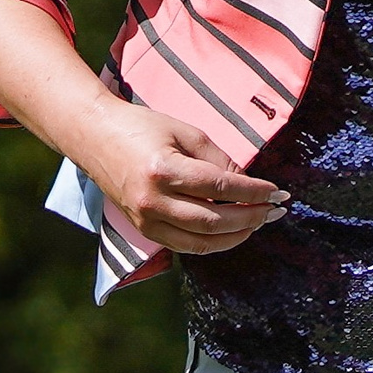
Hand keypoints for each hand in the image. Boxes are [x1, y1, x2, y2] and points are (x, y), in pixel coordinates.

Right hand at [86, 109, 289, 254]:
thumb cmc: (140, 127)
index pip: (220, 186)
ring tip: (259, 221)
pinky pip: (184, 245)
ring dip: (236, 235)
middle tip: (275, 210)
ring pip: (201, 242)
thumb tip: (249, 183)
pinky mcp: (143, 229)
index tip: (277, 192)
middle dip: (251, 218)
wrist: (94, 137)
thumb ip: (218, 159)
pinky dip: (212, 241)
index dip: (254, 192)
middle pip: (214, 221)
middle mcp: (152, 200)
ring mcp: (145, 219)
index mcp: (163, 170)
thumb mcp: (185, 132)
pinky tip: (232, 230)